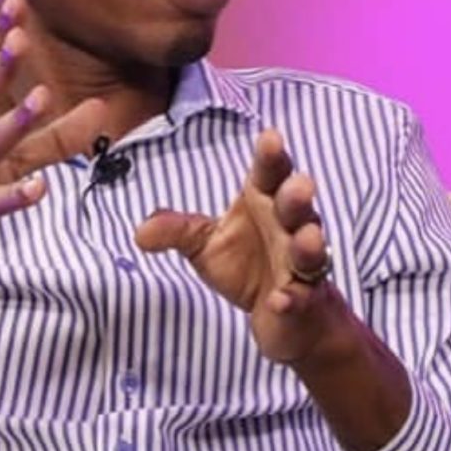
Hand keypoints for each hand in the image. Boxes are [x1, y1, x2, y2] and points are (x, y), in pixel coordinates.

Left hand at [134, 129, 342, 363]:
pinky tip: (281, 300)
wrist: (279, 313)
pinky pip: (303, 298)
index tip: (270, 136)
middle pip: (297, 207)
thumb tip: (140, 231)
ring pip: (310, 251)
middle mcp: (289, 228)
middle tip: (298, 186)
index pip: (269, 174)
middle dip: (298, 196)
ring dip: (308, 244)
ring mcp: (301, 265)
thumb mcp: (203, 244)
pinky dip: (294, 299)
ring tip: (306, 238)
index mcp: (264, 202)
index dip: (271, 156)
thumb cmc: (244, 263)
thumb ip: (176, 231)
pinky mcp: (306, 300)